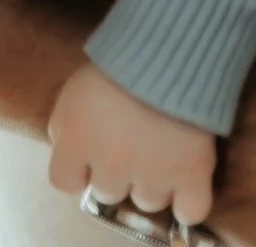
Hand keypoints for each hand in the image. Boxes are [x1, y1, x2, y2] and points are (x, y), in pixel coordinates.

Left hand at [50, 60, 217, 227]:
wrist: (169, 43)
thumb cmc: (118, 61)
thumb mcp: (74, 88)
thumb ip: (64, 127)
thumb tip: (71, 158)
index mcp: (78, 142)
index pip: (64, 181)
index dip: (78, 169)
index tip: (91, 153)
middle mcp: (112, 166)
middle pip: (109, 192)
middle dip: (118, 171)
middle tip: (132, 141)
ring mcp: (153, 174)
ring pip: (148, 200)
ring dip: (153, 182)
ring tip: (162, 148)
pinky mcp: (191, 174)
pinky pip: (190, 212)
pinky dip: (188, 204)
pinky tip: (185, 184)